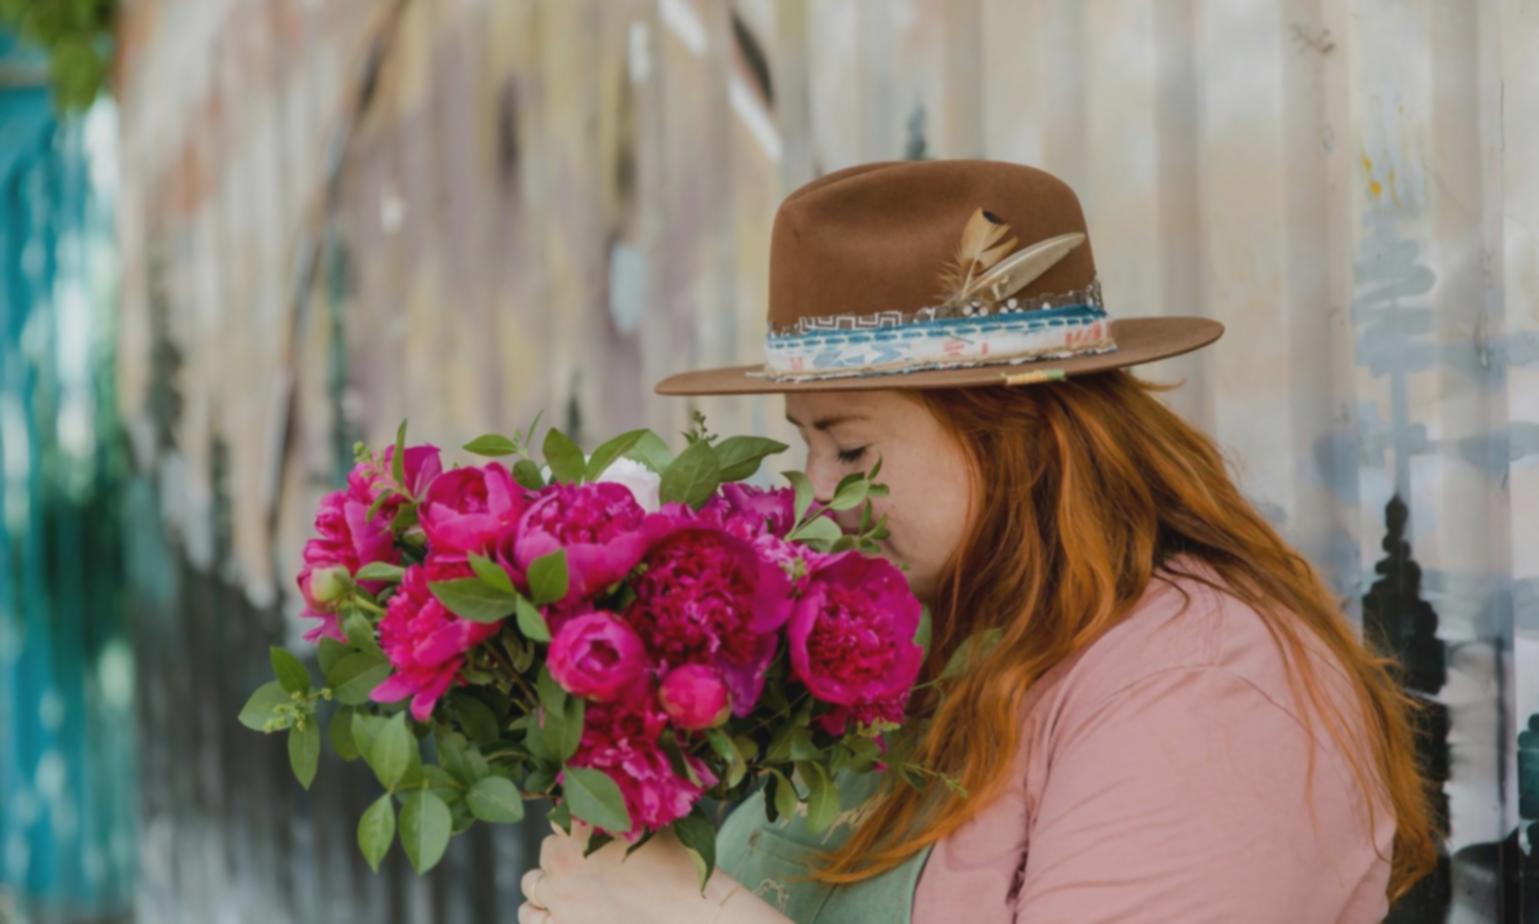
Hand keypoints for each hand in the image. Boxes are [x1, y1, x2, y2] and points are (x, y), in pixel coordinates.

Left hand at [517, 821, 725, 923]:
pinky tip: (563, 913)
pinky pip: (530, 917)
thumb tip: (595, 811)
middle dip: (564, 858)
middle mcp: (562, 857)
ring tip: (572, 893)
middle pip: (547, 850)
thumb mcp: (647, 826)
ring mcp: (558, 895)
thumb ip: (615, 815)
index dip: (578, 828)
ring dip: (547, 886)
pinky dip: (542, 914)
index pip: (560, 817)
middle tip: (591, 869)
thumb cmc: (678, 867)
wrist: (690, 912)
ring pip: (531, 885)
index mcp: (583, 824)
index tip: (593, 838)